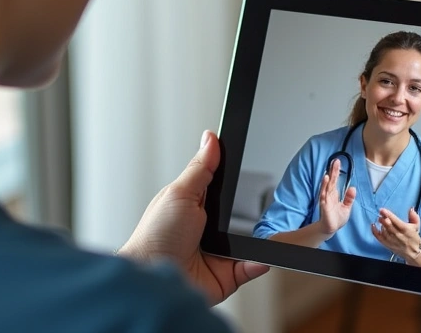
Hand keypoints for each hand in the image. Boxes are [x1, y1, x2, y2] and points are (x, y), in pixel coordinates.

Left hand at [118, 131, 268, 304]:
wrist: (154, 282)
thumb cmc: (155, 237)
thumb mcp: (179, 194)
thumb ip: (200, 169)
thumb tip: (211, 138)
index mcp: (196, 204)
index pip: (223, 186)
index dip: (238, 177)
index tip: (256, 163)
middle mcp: (208, 228)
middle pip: (242, 213)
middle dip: (254, 210)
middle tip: (262, 205)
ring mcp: (218, 252)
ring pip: (251, 240)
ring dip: (259, 237)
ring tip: (266, 231)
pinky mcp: (227, 275)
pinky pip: (251, 266)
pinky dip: (258, 262)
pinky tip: (260, 256)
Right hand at [317, 157, 355, 235]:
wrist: (332, 228)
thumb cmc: (337, 218)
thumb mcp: (346, 207)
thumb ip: (349, 198)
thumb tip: (353, 188)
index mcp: (334, 194)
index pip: (335, 180)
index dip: (336, 171)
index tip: (337, 162)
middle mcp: (329, 195)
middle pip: (331, 181)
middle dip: (333, 171)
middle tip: (336, 161)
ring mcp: (326, 200)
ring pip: (327, 187)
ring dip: (328, 178)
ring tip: (330, 170)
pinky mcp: (325, 205)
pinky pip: (324, 195)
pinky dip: (324, 187)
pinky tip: (326, 180)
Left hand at [370, 207, 420, 259]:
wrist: (413, 252)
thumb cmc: (413, 237)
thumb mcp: (416, 226)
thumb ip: (414, 217)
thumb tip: (411, 209)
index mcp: (405, 229)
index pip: (396, 221)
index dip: (388, 215)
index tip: (382, 210)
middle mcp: (398, 235)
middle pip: (389, 226)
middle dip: (383, 219)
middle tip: (380, 214)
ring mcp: (392, 240)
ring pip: (384, 232)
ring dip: (381, 224)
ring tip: (379, 219)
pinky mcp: (387, 244)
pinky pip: (379, 238)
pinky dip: (375, 232)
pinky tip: (373, 225)